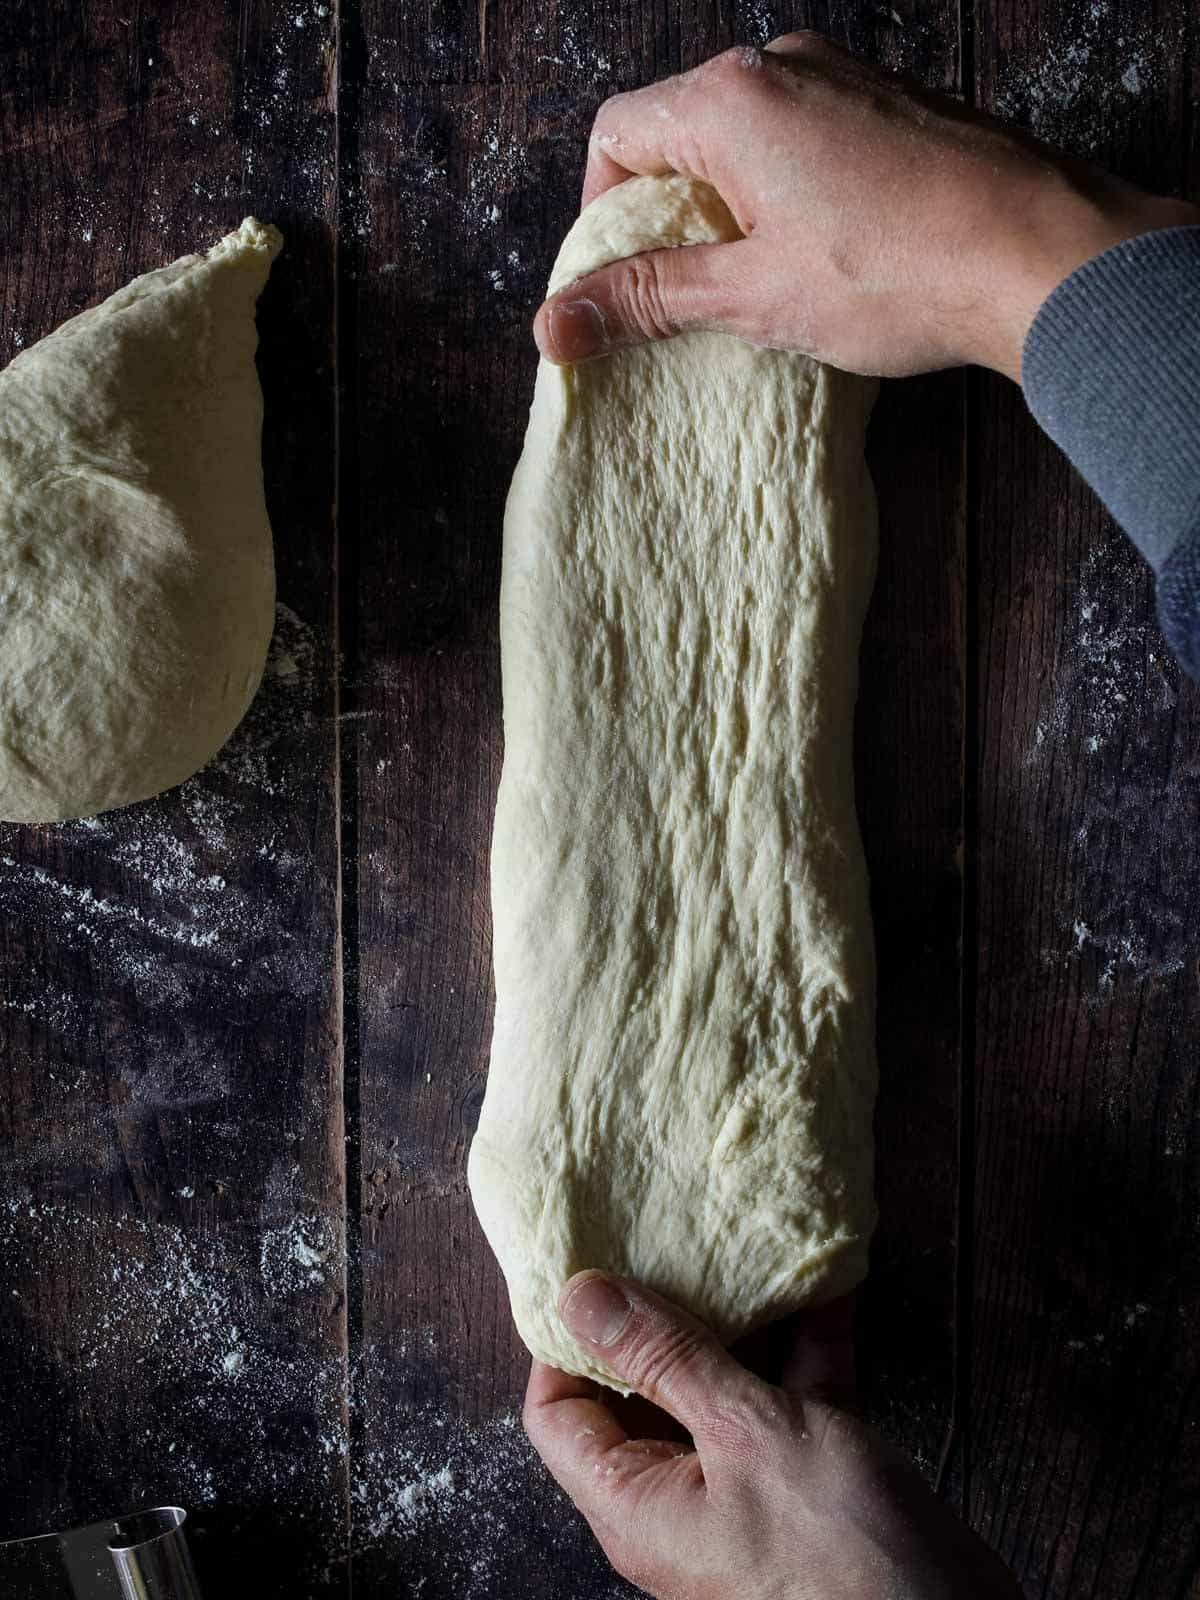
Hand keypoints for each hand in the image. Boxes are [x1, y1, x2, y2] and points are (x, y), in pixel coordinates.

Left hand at [525, 1271, 1021, 1599]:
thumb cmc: (838, 1553)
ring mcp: (744, 1487)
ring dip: (742, 1318)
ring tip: (744, 1243)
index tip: (590, 1266)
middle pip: (642, 1389)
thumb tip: (578, 1297)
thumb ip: (665, 1358)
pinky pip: (790, 1396)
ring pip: (723, 1384)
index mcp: (636, 1500)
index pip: (560, 1411)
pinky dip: (805, 1343)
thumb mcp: (743, 1432)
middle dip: (661, 1310)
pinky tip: (823, 1284)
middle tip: (666, 1234)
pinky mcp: (806, 1479)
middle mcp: (678, 1496)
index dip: (566, 1339)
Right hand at [535, 35, 1198, 380]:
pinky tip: (822, 258)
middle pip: (681, 130)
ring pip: (747, 137)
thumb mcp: (752, 295)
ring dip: (731, 209)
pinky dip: (788, 194)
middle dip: (668, 215)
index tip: (621, 279)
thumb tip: (556, 323)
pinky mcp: (891, 105)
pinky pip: (807, 139)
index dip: (602, 213)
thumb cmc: (896, 271)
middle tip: (688, 296)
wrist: (1040, 253)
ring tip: (761, 286)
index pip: (619, 134)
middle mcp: (784, 64)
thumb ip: (648, 297)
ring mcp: (844, 77)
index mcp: (732, 99)